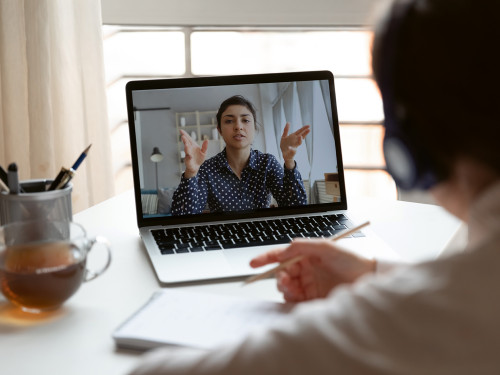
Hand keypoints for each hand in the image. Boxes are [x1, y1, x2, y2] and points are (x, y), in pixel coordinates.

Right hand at [180, 129, 207, 177]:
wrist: (196, 167)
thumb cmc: (199, 158)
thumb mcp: (204, 152)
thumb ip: (205, 146)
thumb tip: (207, 140)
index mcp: (192, 145)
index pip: (188, 139)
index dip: (185, 135)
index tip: (181, 130)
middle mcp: (189, 149)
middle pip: (186, 143)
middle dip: (185, 140)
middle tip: (183, 136)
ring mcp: (188, 154)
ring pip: (187, 150)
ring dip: (186, 148)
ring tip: (186, 145)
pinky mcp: (188, 160)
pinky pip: (188, 158)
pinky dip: (189, 157)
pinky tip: (190, 156)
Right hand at [250, 238, 375, 301]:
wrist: (368, 280)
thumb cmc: (351, 261)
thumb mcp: (326, 247)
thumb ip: (302, 246)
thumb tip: (284, 249)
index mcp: (306, 256)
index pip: (281, 256)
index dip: (265, 259)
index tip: (253, 264)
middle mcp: (305, 270)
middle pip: (281, 274)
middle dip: (278, 277)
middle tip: (285, 280)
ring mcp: (308, 285)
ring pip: (285, 288)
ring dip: (285, 288)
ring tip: (293, 288)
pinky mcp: (312, 300)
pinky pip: (294, 301)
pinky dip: (291, 299)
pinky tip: (298, 297)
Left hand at [280, 123, 309, 168]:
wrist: (284, 154)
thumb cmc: (285, 145)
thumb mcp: (284, 136)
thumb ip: (286, 130)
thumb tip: (288, 122)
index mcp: (294, 137)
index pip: (300, 132)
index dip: (303, 128)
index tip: (308, 125)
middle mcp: (295, 141)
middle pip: (301, 136)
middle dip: (305, 133)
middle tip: (309, 129)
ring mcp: (294, 146)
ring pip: (299, 143)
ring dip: (300, 140)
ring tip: (301, 137)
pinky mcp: (292, 152)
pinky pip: (292, 150)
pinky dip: (291, 149)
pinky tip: (289, 147)